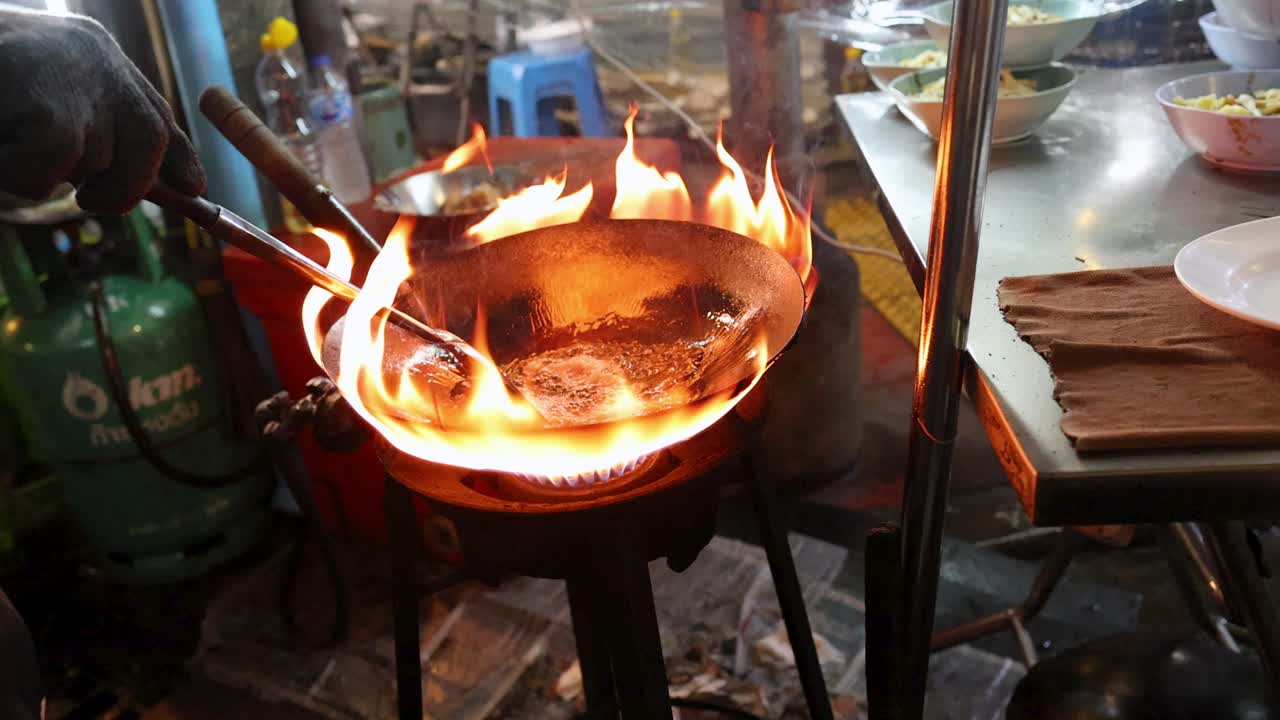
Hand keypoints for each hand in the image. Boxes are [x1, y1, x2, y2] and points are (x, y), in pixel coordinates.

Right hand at [0, 10, 205, 214]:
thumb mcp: (40, 94)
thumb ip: (95, 130)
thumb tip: (180, 183)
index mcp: (94, 53)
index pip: (155, 109)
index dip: (175, 155)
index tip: (195, 188)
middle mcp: (94, 57)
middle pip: (146, 142)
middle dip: (121, 184)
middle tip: (80, 193)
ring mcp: (72, 78)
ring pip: (90, 163)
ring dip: (42, 173)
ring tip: (3, 141)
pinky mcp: (48, 108)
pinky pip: (49, 172)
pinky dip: (16, 175)